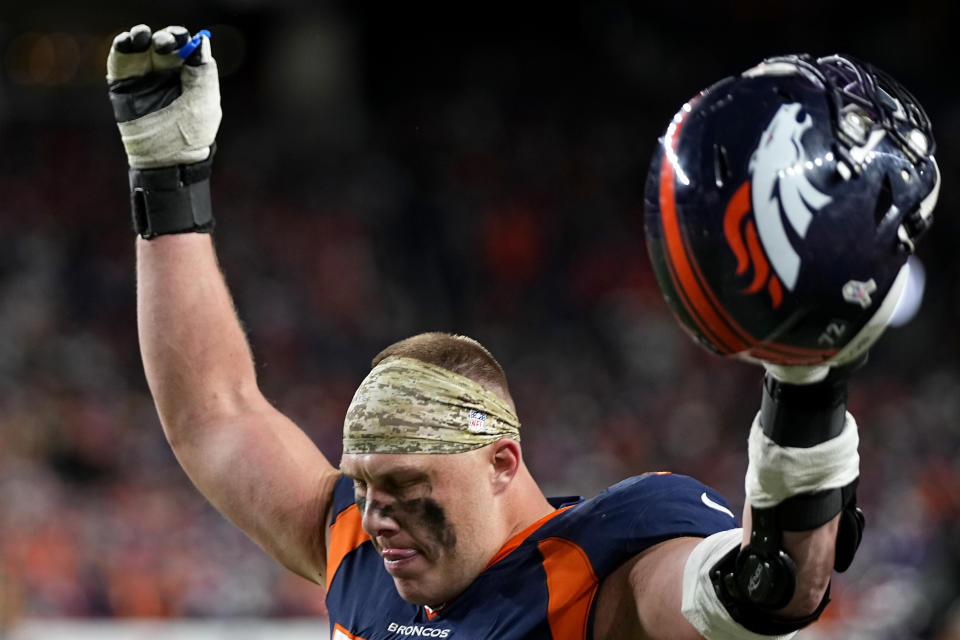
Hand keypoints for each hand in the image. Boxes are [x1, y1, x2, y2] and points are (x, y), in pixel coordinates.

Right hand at [107, 24, 220, 168]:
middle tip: (164, 42)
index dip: (182, 39)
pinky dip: (121, 48)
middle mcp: (166, 71)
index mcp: (188, 74)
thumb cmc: (191, 135)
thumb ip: (204, 73)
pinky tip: (125, 42)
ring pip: (140, 47)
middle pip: (163, 42)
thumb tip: (202, 42)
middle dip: (164, 37)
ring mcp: (144, 76)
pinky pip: (120, 60)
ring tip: (142, 36)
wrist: (167, 161)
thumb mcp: (204, 103)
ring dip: (140, 36)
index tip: (183, 40)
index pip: (185, 47)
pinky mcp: (124, 84)